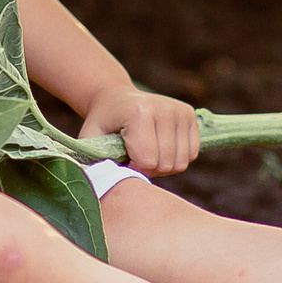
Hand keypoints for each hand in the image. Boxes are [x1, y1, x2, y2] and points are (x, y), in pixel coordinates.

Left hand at [77, 85, 200, 175]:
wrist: (116, 97)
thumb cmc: (102, 123)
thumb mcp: (89, 139)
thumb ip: (93, 162)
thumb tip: (103, 185)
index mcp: (139, 113)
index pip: (147, 161)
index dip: (133, 169)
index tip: (121, 159)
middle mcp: (165, 109)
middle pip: (166, 164)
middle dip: (148, 169)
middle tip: (133, 158)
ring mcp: (180, 110)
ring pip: (181, 162)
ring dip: (162, 166)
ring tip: (146, 154)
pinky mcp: (189, 114)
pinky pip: (191, 154)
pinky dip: (175, 158)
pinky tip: (160, 148)